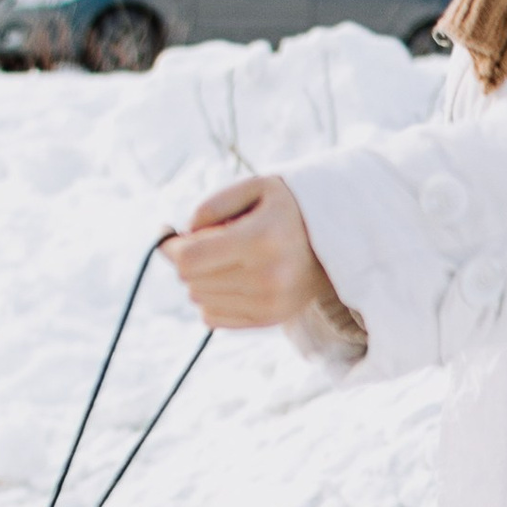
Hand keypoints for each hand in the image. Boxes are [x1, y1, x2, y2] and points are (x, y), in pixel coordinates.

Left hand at [162, 177, 325, 329]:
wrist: (334, 240)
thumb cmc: (286, 207)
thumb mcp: (254, 187)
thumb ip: (212, 205)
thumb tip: (181, 237)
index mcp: (260, 239)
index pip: (189, 259)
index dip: (171, 247)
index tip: (172, 234)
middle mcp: (267, 277)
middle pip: (191, 281)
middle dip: (188, 260)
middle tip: (204, 242)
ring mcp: (269, 303)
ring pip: (199, 300)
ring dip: (201, 279)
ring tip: (225, 259)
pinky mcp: (269, 319)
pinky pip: (212, 318)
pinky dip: (212, 299)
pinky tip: (231, 279)